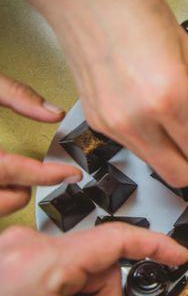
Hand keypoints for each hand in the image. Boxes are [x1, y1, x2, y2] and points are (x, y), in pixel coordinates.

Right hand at [0, 73, 81, 215]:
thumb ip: (14, 94)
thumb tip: (52, 112)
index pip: (7, 169)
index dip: (44, 174)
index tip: (71, 174)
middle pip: (0, 201)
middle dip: (22, 192)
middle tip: (38, 175)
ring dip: (6, 199)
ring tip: (15, 180)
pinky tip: (3, 183)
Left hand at [0, 224, 187, 295]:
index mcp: (37, 264)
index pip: (117, 239)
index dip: (156, 247)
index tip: (177, 255)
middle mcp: (23, 245)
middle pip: (101, 261)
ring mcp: (16, 247)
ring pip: (85, 264)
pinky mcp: (15, 254)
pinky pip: (65, 263)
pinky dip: (70, 293)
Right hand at [6, 0, 187, 187]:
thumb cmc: (132, 10)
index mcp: (168, 100)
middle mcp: (137, 121)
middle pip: (179, 176)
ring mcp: (114, 125)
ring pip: (155, 165)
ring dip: (174, 154)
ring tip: (180, 121)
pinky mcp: (97, 122)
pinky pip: (134, 148)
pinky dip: (152, 140)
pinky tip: (155, 114)